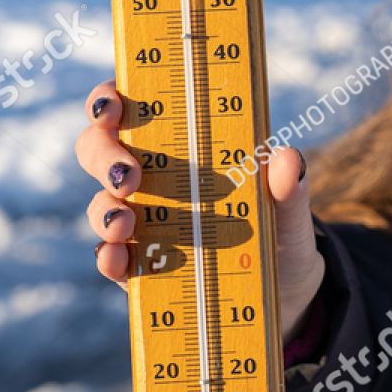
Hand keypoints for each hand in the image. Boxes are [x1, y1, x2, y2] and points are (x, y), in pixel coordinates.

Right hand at [75, 79, 325, 336]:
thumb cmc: (282, 235)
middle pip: (101, 150)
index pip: (134, 108)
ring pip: (101, 203)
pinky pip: (111, 257)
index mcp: (187, 147)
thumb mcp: (290, 213)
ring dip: (104, 209)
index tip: (112, 108)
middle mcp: (156, 179)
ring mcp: (144, 222)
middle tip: (129, 176)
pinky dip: (108, 257)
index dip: (110, 99)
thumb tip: (287, 158)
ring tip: (125, 224)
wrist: (284, 292)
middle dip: (103, 155)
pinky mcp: (142, 266)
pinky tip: (118, 259)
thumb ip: (289, 189)